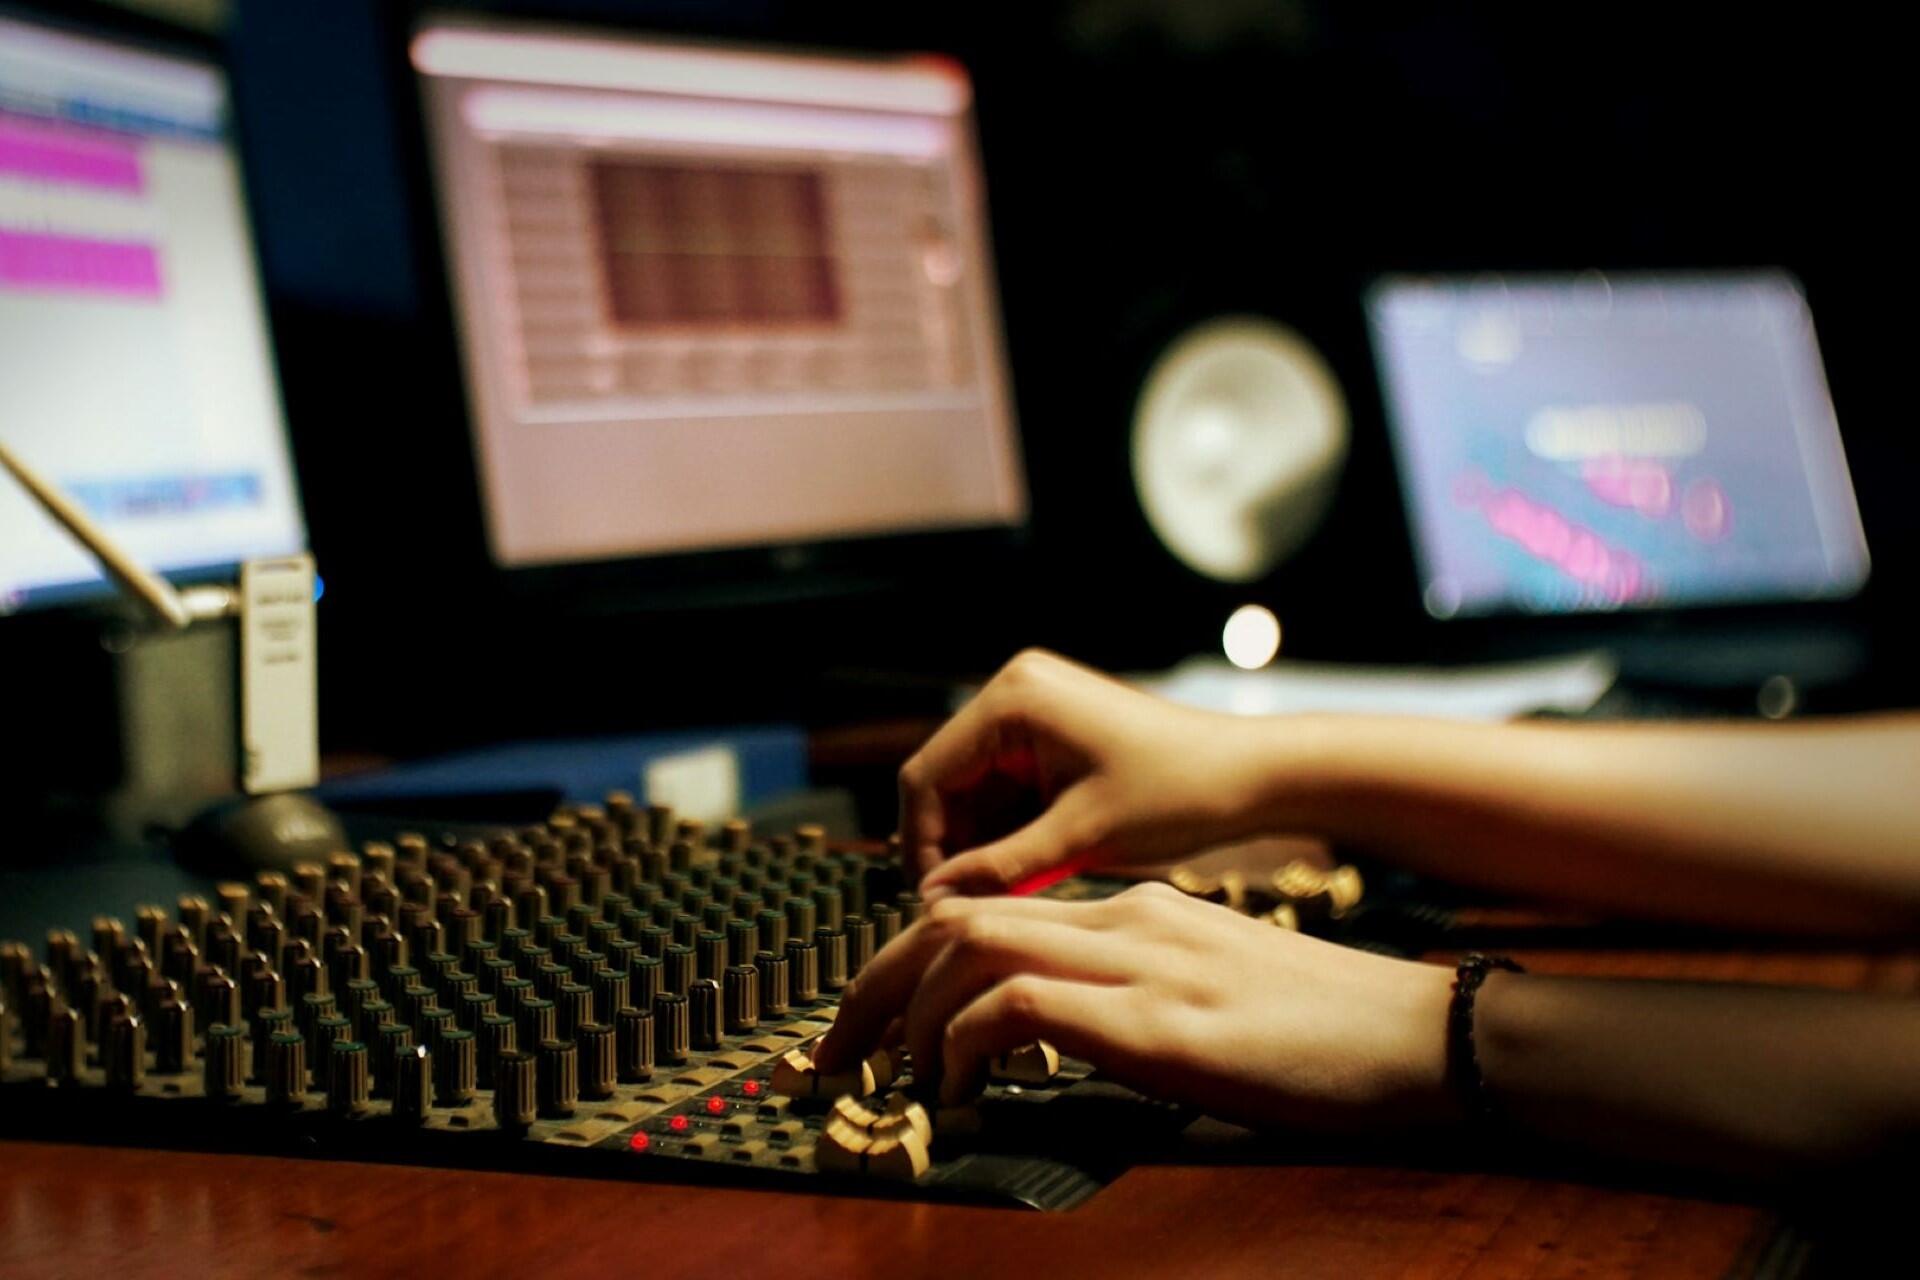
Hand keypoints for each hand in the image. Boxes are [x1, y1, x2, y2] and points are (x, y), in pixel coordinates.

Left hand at [813, 883, 1456, 1132]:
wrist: (1418, 1032)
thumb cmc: (1324, 1029)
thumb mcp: (1206, 993)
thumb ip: (1128, 993)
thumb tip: (1050, 1029)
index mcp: (1133, 910)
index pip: (988, 905)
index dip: (908, 960)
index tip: (874, 1020)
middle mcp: (1125, 917)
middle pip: (954, 917)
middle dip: (873, 983)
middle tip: (833, 1053)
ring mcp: (1140, 962)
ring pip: (969, 948)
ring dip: (907, 1015)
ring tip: (891, 1083)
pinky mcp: (1158, 1023)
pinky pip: (1018, 1004)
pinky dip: (965, 1046)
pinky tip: (960, 1096)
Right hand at [903, 649, 1304, 897]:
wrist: (1250, 776)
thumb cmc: (1179, 792)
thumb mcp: (1081, 838)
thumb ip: (1000, 868)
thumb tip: (932, 900)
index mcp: (1013, 699)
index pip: (927, 776)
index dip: (921, 844)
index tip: (934, 902)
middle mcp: (1015, 692)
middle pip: (945, 782)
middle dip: (952, 846)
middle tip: (964, 909)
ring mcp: (1034, 712)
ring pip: (974, 792)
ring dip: (981, 845)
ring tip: (1003, 898)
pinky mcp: (1052, 736)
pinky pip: (1006, 790)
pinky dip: (1009, 834)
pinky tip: (1027, 875)